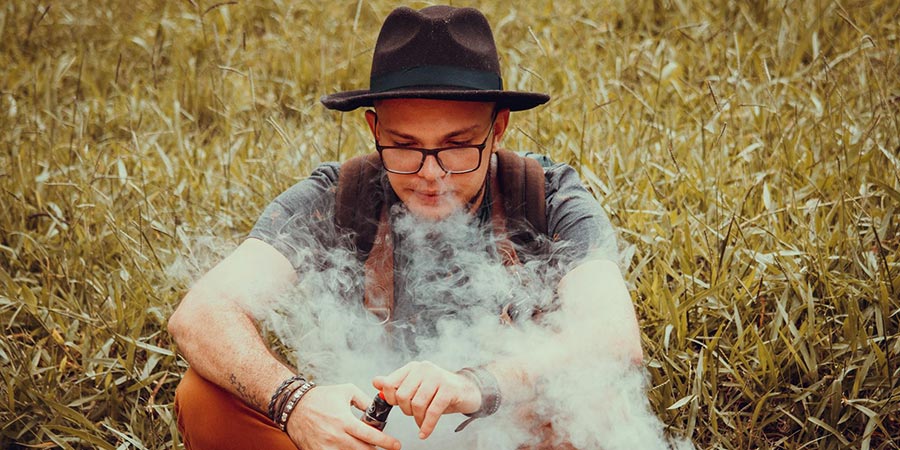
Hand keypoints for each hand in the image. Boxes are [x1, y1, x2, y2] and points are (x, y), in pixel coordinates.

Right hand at [286, 383, 401, 449]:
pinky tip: (348, 447)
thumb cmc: (320, 398)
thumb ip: (364, 400)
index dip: (386, 442)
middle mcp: (336, 436)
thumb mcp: (346, 391)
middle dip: (375, 449)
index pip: (370, 435)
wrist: (294, 407)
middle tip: (379, 445)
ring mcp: (326, 447)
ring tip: (363, 445)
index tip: (396, 445)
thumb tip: (377, 410)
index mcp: (344, 420)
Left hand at [372, 361, 480, 439]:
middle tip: (414, 415)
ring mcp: (437, 377)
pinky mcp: (448, 389)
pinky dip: (427, 426)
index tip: (398, 406)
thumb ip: (396, 384)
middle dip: (406, 411)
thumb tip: (375, 381)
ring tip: (422, 422)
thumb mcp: (417, 386)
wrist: (468, 391)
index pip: (390, 383)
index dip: (391, 399)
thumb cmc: (439, 391)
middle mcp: (424, 369)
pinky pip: (432, 411)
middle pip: (403, 396)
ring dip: (418, 419)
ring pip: (417, 404)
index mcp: (413, 367)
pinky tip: (424, 433)